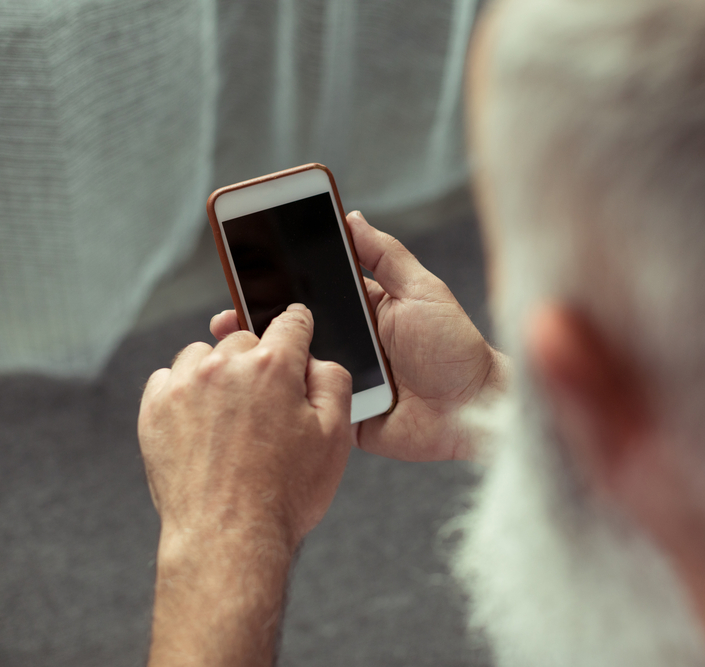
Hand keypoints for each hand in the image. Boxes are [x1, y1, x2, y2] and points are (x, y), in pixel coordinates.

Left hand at [139, 304, 351, 665]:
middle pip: (246, 339)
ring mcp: (184, 386)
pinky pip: (169, 379)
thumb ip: (333, 382)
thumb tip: (318, 359)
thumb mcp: (335, 437)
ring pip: (204, 355)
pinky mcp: (154, 410)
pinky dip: (186, 392)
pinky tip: (203, 425)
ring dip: (219, 373)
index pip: (291, 321)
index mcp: (273, 366)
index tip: (296, 331)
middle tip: (268, 404)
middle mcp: (224, 367)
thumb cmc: (283, 495)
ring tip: (232, 417)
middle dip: (260, 362)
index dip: (299, 326)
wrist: (228, 538)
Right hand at [209, 211, 507, 461]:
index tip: (247, 270)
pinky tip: (259, 394)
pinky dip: (287, 403)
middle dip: (261, 322)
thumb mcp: (423, 291)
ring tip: (234, 351)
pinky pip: (310, 409)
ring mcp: (345, 381)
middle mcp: (350, 344)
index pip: (314, 291)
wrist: (477, 410)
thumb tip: (351, 216)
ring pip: (297, 370)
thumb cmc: (456, 347)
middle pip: (297, 331)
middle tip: (228, 316)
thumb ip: (386, 256)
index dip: (282, 282)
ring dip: (268, 362)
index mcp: (365, 310)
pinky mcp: (345, 418)